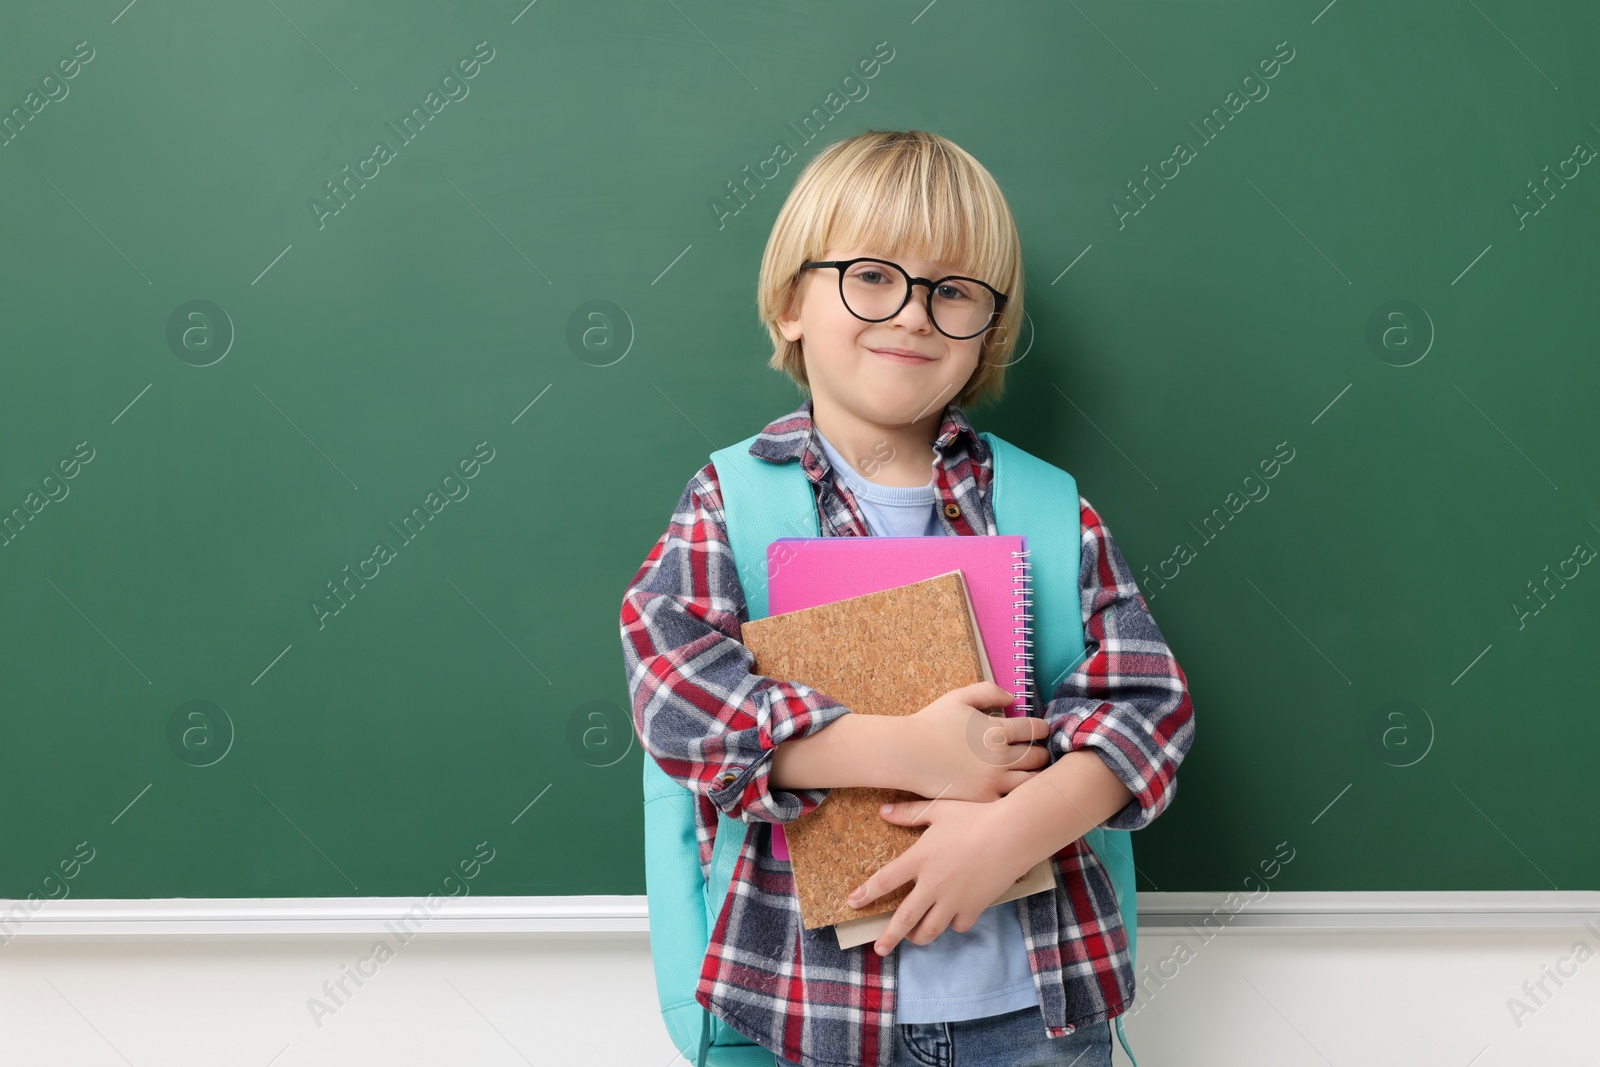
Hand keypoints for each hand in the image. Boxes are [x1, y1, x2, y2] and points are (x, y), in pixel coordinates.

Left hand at [844, 794, 1032, 955]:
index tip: (852, 903)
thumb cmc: (975, 817)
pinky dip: (953, 925)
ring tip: (913, 939)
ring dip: (919, 936)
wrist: (1012, 835)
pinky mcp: (974, 907)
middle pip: (904, 918)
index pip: (885, 881)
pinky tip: (951, 920)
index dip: (866, 894)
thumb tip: (883, 812)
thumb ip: (909, 813)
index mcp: (919, 859)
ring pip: (930, 929)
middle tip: (879, 949)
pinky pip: (958, 925)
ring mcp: (953, 899)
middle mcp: (932, 884)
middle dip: (889, 936)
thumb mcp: (938, 810)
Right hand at [901, 681, 1049, 802]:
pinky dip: (1018, 793)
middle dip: (1042, 752)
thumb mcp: (959, 697)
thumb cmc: (931, 723)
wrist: (908, 754)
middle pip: (1038, 757)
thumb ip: (988, 691)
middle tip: (1040, 751)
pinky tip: (1015, 788)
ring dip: (1036, 775)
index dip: (1042, 728)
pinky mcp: (983, 799)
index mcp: (997, 731)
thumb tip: (1012, 698)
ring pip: (1031, 782)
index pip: (1034, 730)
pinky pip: (1012, 799)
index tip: (1041, 729)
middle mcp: (1000, 757)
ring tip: (1032, 770)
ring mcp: (993, 781)